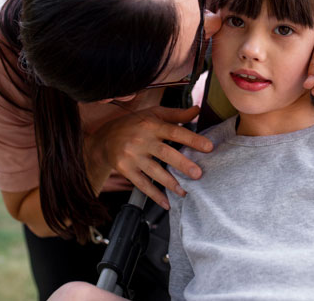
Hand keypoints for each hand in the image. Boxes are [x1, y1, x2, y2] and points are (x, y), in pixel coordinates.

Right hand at [86, 105, 212, 209]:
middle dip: (182, 164)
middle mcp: (142, 140)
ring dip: (170, 183)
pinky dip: (154, 195)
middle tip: (198, 174)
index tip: (209, 147)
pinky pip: (141, 184)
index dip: (192, 139)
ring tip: (185, 191)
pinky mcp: (125, 169)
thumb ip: (177, 114)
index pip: (174, 131)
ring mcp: (132, 156)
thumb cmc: (135, 124)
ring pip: (154, 171)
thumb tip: (198, 110)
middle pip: (164, 153)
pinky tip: (167, 203)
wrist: (104, 138)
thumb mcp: (153, 114)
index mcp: (151, 125)